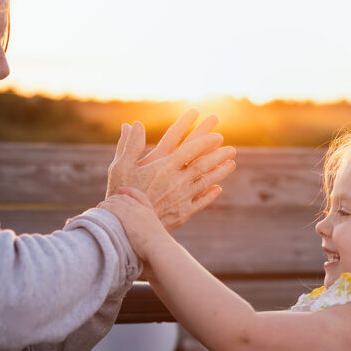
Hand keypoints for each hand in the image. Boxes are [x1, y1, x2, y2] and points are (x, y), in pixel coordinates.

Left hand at [98, 187, 165, 264]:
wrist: (161, 248)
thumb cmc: (159, 249)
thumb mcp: (156, 237)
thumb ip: (148, 234)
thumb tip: (142, 240)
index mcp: (150, 212)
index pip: (139, 195)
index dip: (128, 191)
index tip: (120, 190)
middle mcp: (141, 209)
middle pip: (124, 198)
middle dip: (113, 199)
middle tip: (104, 205)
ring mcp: (134, 212)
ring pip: (115, 202)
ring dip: (105, 204)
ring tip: (98, 210)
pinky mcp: (126, 218)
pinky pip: (111, 208)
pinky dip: (103, 208)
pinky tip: (98, 212)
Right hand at [106, 109, 235, 231]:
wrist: (125, 226)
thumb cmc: (119, 194)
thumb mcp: (120, 166)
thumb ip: (129, 144)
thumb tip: (133, 124)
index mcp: (163, 167)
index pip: (189, 149)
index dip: (204, 141)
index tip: (217, 135)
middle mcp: (176, 181)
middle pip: (203, 164)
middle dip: (218, 154)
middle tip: (231, 147)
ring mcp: (181, 198)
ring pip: (206, 181)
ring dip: (220, 172)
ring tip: (232, 163)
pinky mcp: (182, 213)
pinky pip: (200, 202)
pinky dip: (210, 194)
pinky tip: (217, 189)